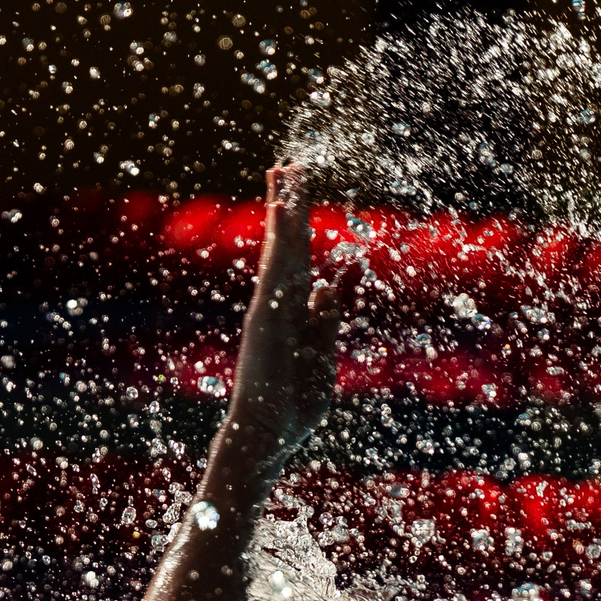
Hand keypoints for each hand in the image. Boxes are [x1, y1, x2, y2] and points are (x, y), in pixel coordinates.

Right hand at [220, 166, 359, 469]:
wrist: (266, 435)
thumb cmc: (293, 406)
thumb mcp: (322, 355)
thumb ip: (328, 319)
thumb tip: (333, 283)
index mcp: (292, 313)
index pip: (299, 261)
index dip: (300, 228)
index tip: (300, 197)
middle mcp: (278, 304)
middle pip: (287, 245)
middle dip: (290, 204)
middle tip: (291, 166)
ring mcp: (270, 307)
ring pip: (281, 248)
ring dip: (284, 208)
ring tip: (286, 171)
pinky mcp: (268, 314)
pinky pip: (276, 269)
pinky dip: (280, 237)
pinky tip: (283, 208)